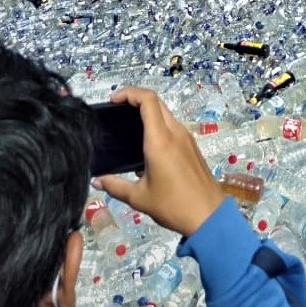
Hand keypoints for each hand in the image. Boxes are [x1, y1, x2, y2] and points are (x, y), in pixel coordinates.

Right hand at [93, 87, 223, 236]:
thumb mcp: (139, 197)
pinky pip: (172, 125)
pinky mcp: (191, 145)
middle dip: (135, 98)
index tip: (113, 99)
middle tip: (116, 109)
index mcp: (160, 140)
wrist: (208, 214)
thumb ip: (115, 186)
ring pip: (165, 113)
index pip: (148, 100)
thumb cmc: (173, 205)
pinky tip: (144, 142)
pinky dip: (157, 123)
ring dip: (147, 111)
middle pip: (156, 102)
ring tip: (126, 125)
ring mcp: (186, 137)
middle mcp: (175, 132)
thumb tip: (97, 181)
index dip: (129, 92)